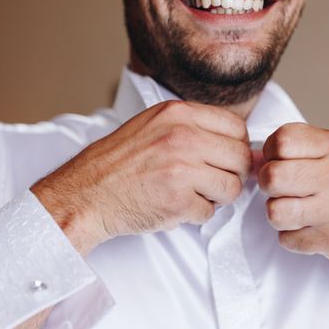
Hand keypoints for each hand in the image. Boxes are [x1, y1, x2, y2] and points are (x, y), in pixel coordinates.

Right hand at [33, 101, 250, 254]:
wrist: (85, 194)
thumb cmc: (117, 163)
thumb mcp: (153, 126)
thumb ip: (196, 129)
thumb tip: (243, 147)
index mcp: (178, 113)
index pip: (237, 128)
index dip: (234, 147)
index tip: (223, 159)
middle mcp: (183, 137)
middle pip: (240, 158)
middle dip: (229, 174)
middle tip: (208, 181)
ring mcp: (182, 169)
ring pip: (231, 188)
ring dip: (214, 197)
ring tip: (188, 193)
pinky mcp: (179, 201)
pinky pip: (209, 212)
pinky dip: (194, 215)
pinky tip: (172, 206)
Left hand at [258, 123, 328, 265]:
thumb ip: (298, 152)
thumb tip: (252, 159)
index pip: (282, 139)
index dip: (271, 154)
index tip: (280, 164)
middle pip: (272, 177)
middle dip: (270, 188)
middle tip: (284, 192)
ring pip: (275, 211)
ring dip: (279, 216)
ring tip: (296, 213)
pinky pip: (287, 239)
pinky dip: (293, 238)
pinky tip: (310, 230)